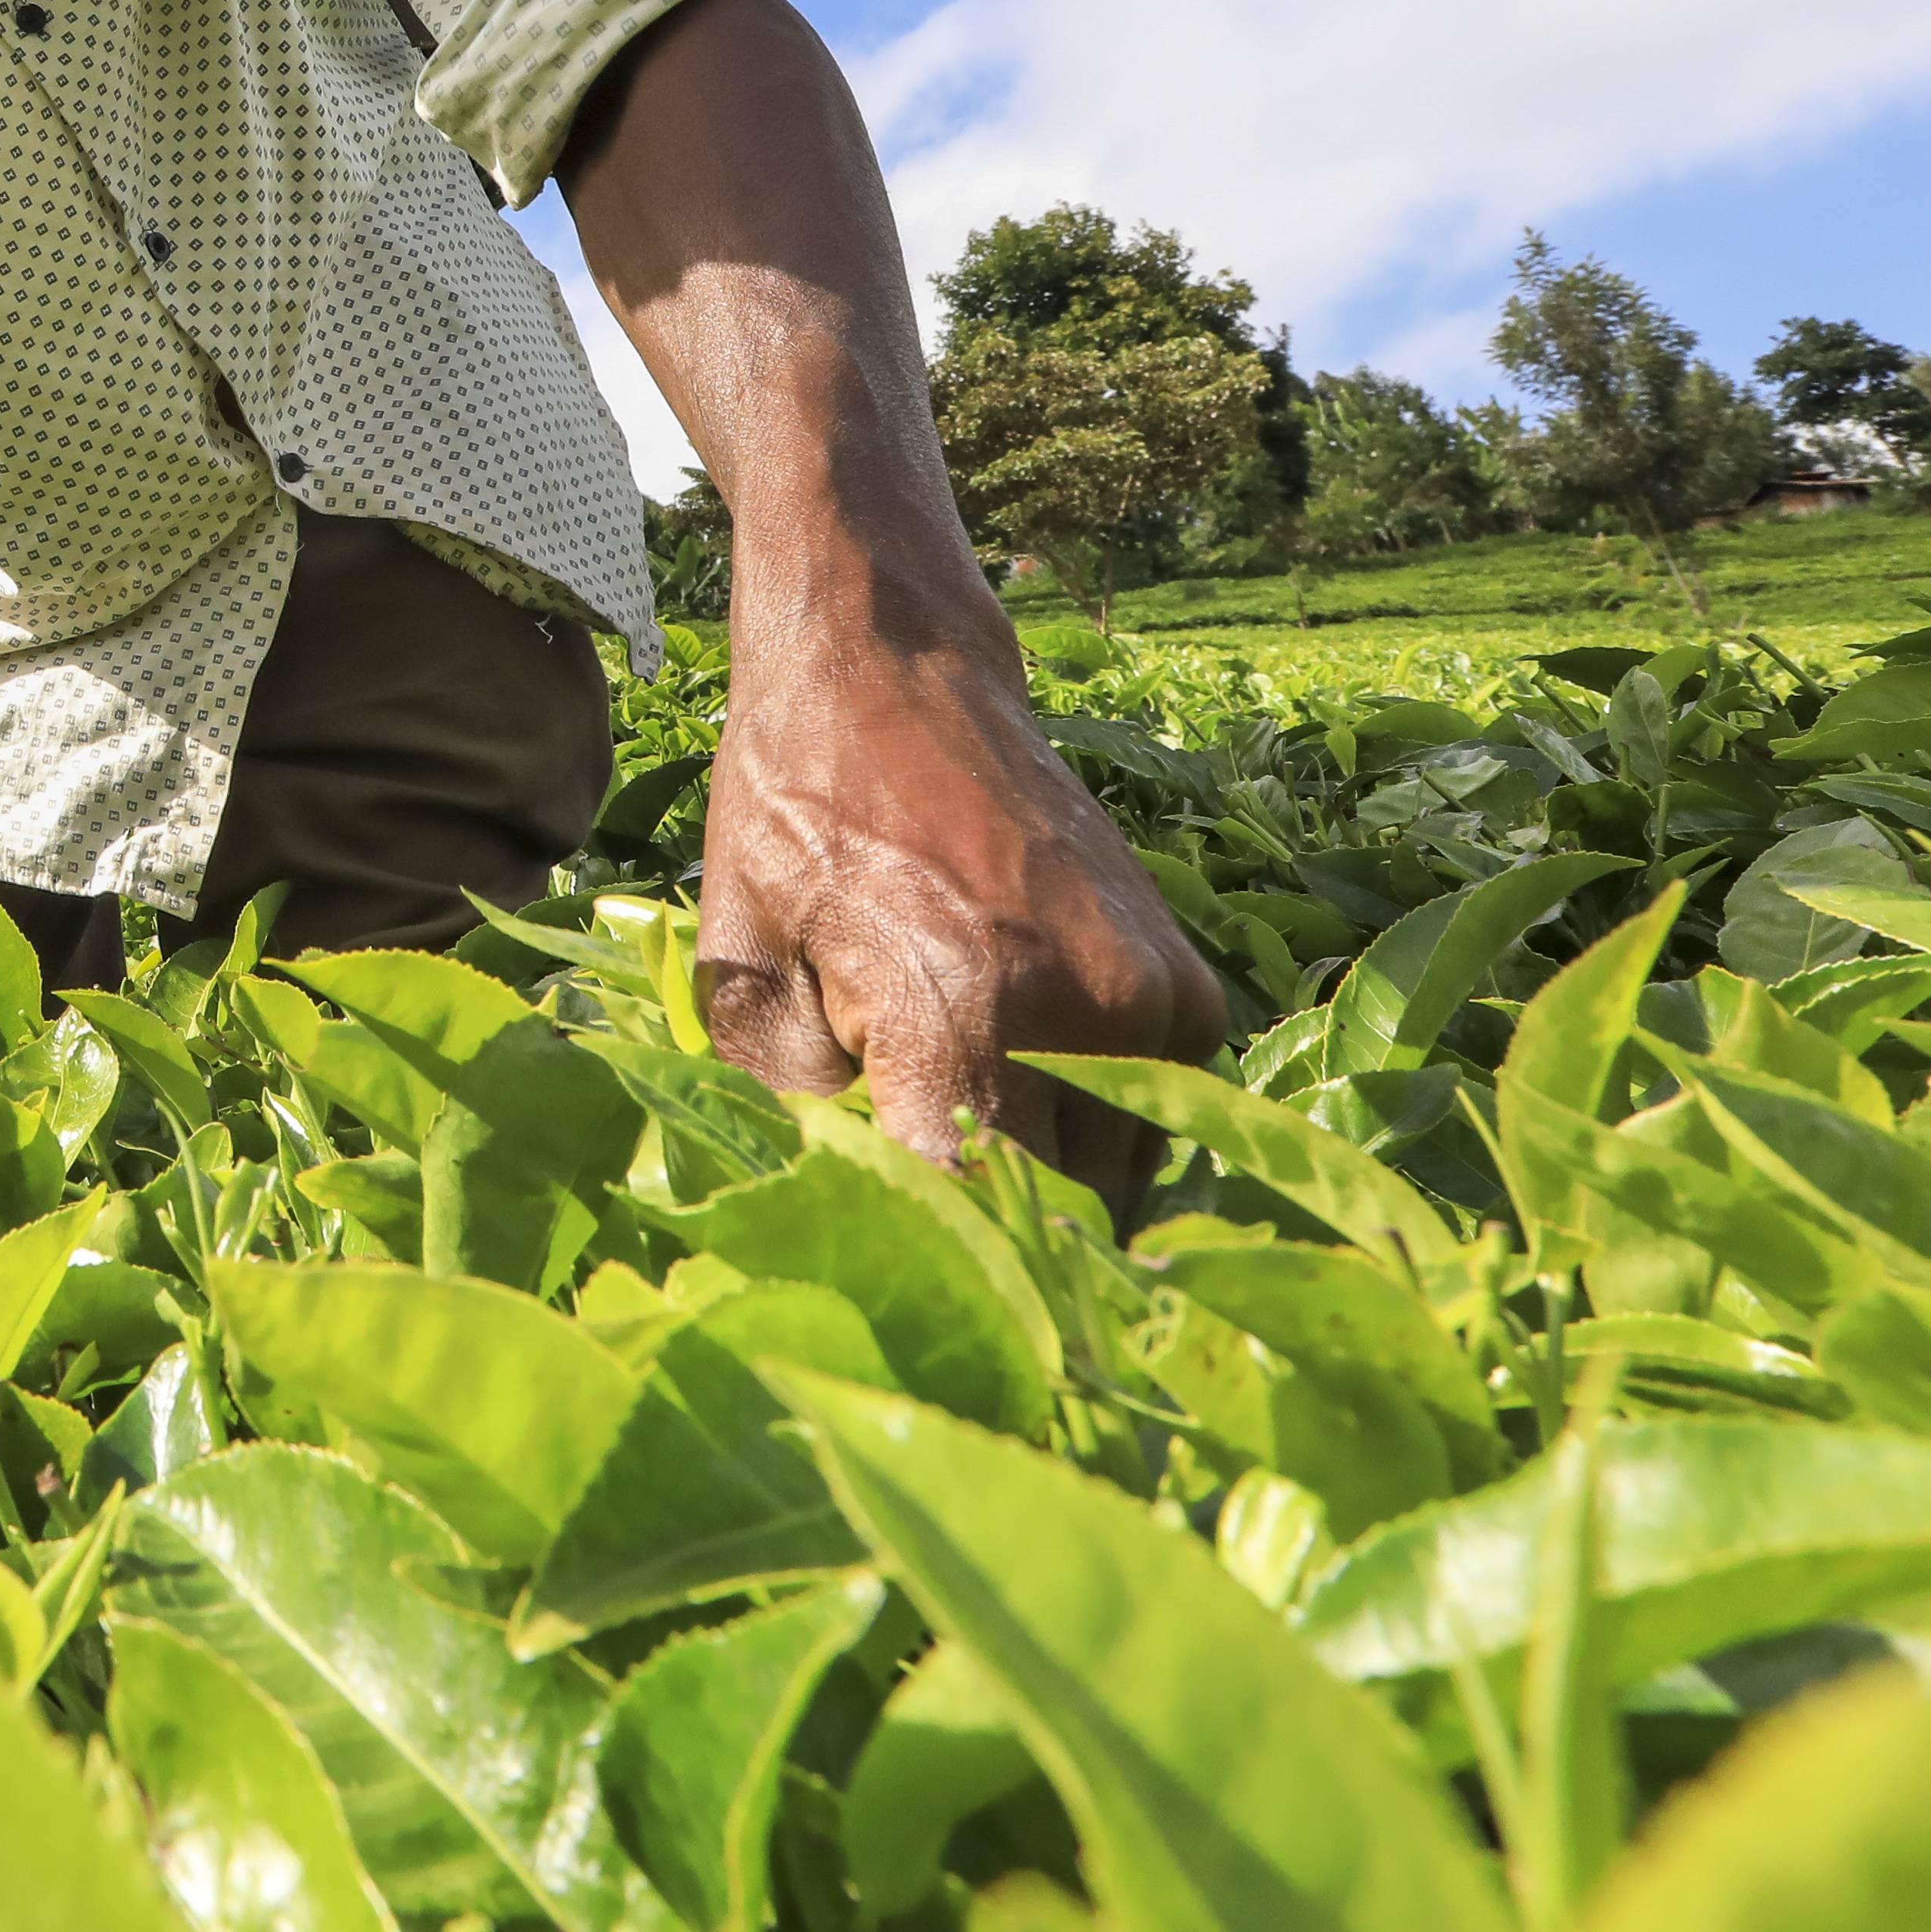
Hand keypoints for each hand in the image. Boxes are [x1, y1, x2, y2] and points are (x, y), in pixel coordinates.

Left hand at [688, 625, 1228, 1221]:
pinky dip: (1094, 1118)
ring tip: (963, 1105)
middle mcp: (1082, 1019)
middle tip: (915, 1181)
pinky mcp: (1190, 988)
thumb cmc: (796, 812)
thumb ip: (790, 1110)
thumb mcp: (740, 970)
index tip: (892, 1258)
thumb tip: (846, 1206)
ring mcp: (1153, 1003)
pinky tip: (1019, 1061)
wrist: (895, 673)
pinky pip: (1155, 1114)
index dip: (933, 1253)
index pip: (976, 1216)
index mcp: (962, 1017)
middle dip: (985, 1220)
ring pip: (1114, 1174)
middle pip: (1051, 1212)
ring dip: (1047, 1174)